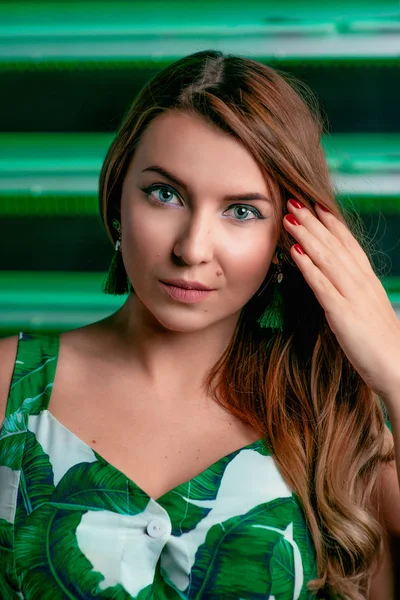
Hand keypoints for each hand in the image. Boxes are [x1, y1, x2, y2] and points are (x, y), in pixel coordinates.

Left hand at [283, 199, 399, 407]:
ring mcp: (353, 296)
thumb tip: (338, 284)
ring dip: (307, 236)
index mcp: (368, 281)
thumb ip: (354, 294)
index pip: (349, 244)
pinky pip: (322, 285)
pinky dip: (308, 266)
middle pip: (335, 245)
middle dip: (313, 222)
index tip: (317, 205)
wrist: (398, 367)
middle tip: (295, 201)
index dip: (332, 224)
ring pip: (327, 258)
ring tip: (290, 218)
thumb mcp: (368, 311)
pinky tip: (295, 253)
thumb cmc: (381, 344)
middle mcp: (362, 282)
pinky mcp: (343, 313)